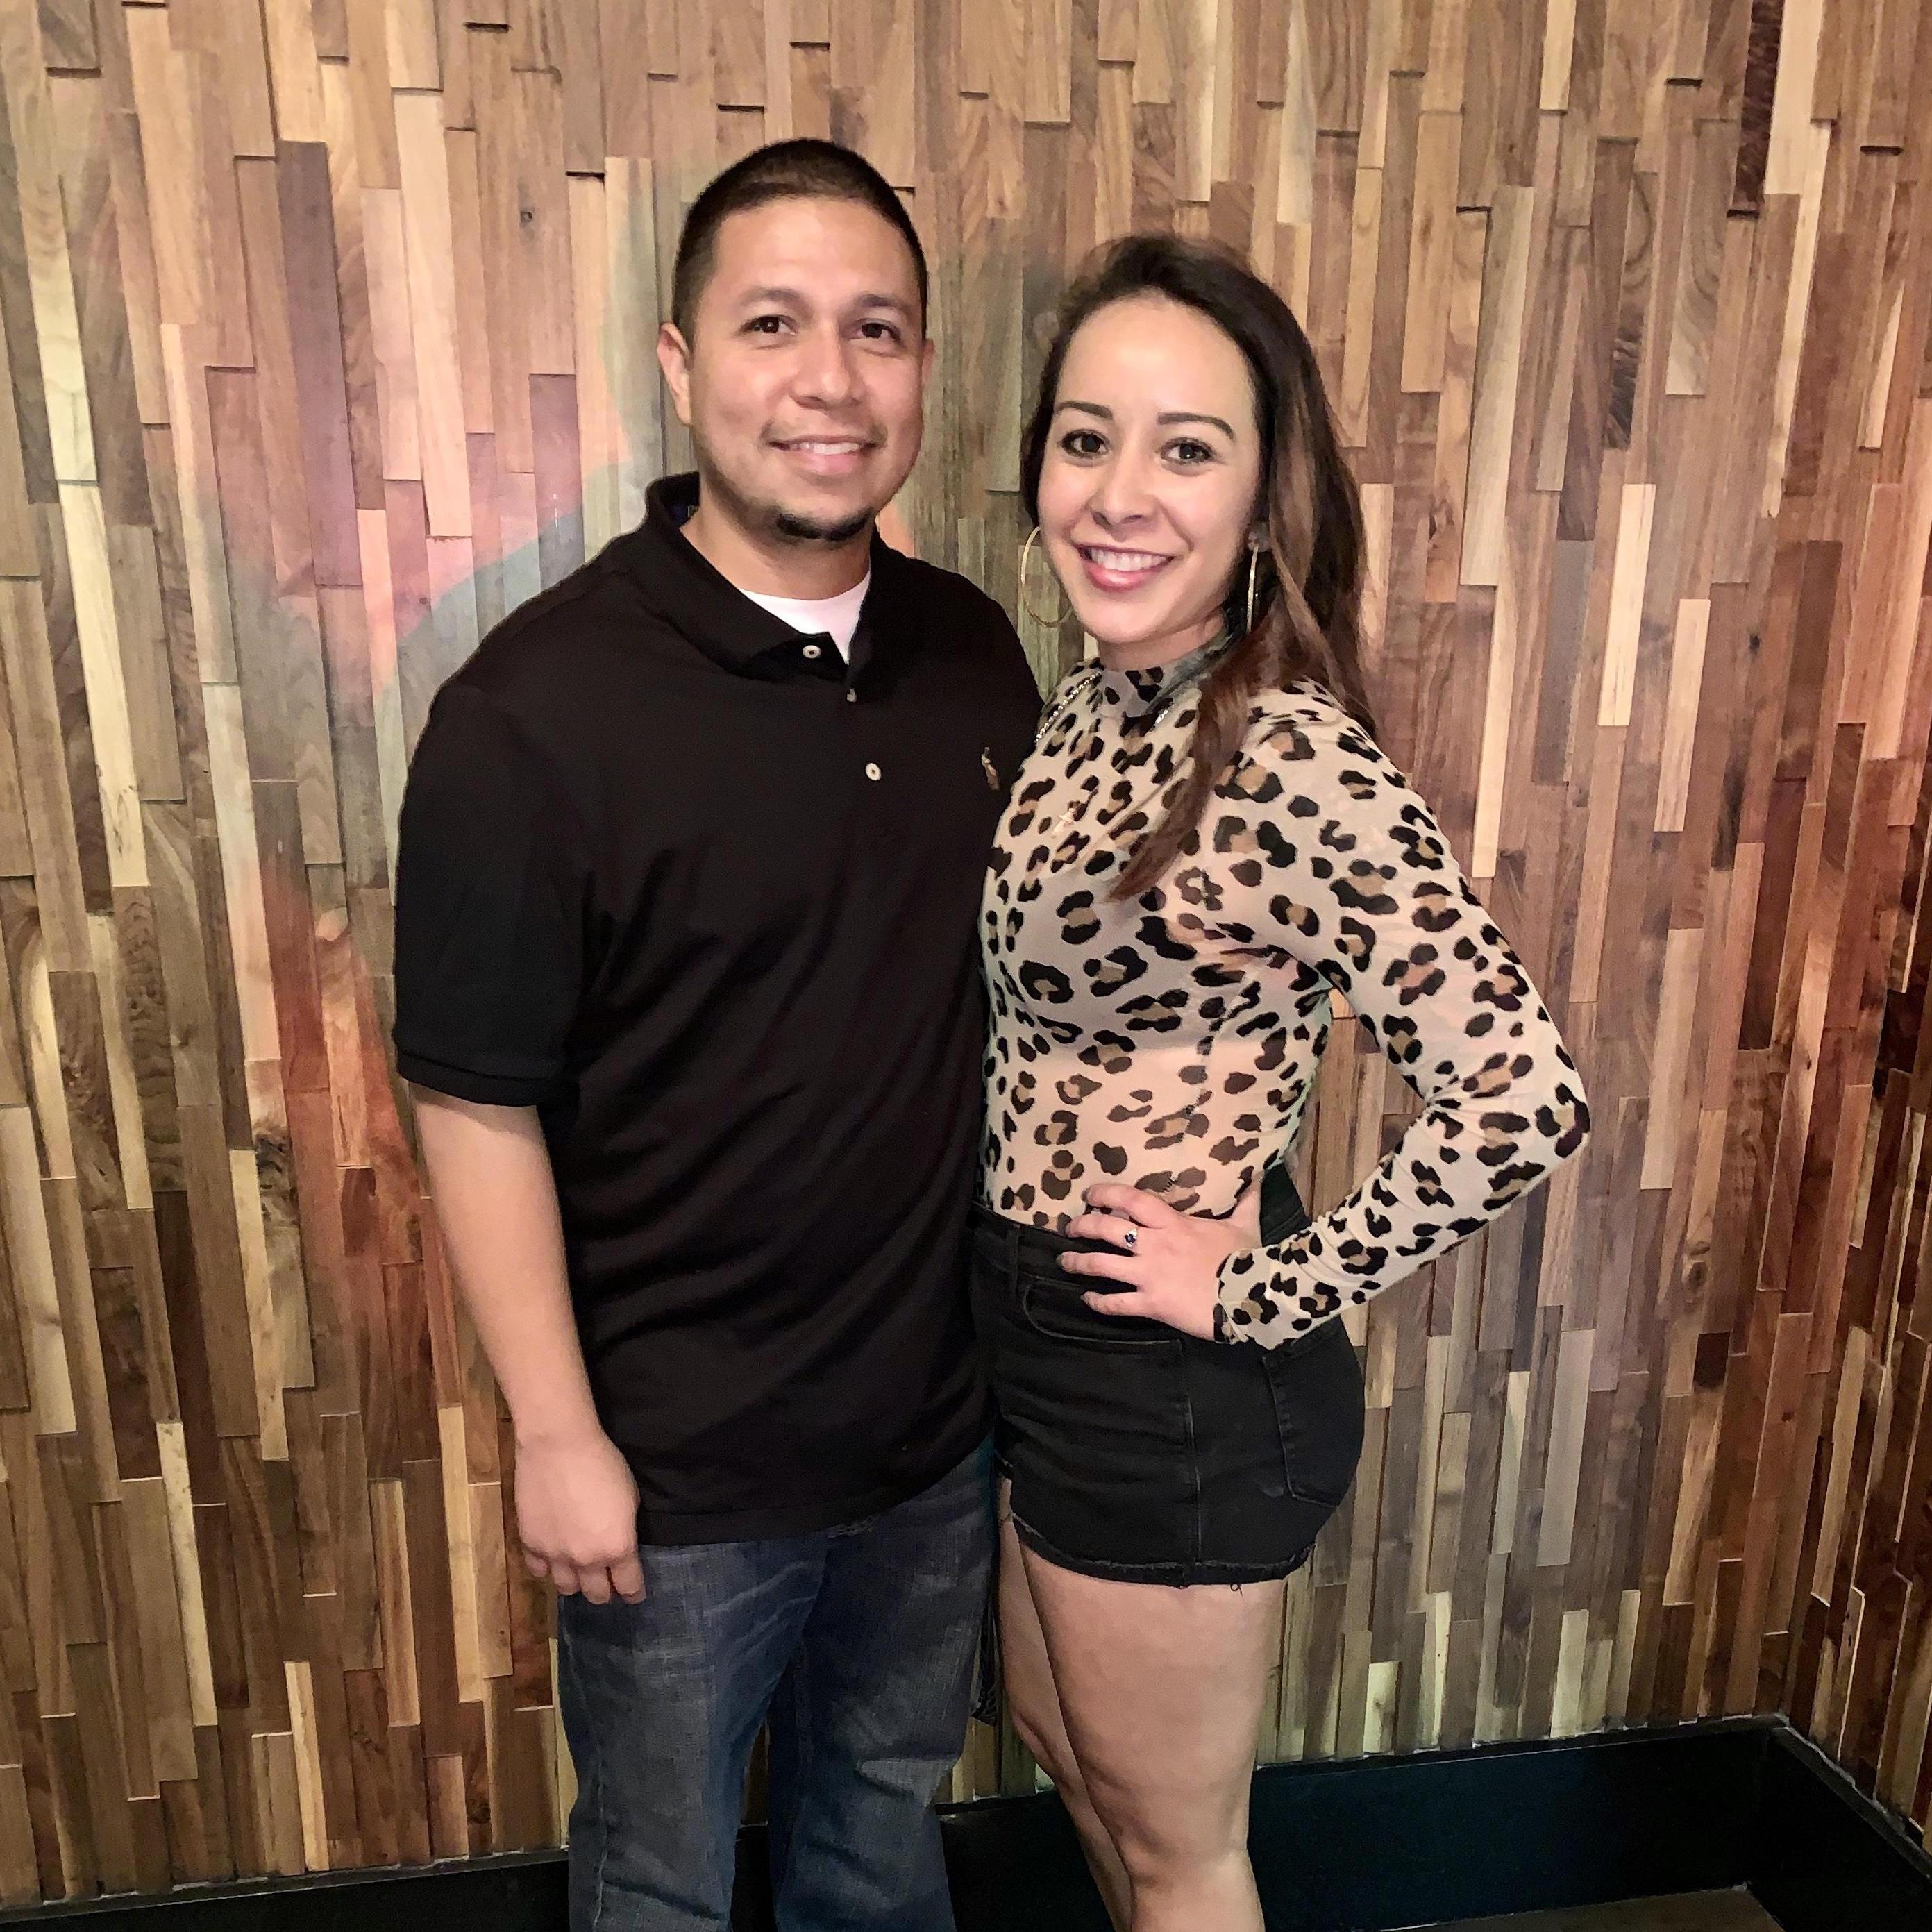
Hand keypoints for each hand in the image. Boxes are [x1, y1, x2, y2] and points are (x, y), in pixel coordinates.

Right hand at [512, 1424, 646, 1603]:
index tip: (634, 1594)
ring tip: (579, 1571)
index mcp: (617, 1548)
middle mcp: (587, 1560)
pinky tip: (553, 1556)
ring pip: (566, 1588)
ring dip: (576, 1582)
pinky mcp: (530, 1544)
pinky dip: (547, 1567)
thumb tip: (619, 1544)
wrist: (559, 1445)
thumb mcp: (630, 1496)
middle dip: (605, 1591)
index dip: (634, 1593)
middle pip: (597, 1595)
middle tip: (607, 1582)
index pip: (629, 1587)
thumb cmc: (603, 1463)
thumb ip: (625, 1529)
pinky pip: (539, 1570)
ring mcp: (555, 1555)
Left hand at [1058, 1181, 1263, 1339]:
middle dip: (1082, 1225)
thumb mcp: (1245, 1225)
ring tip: (1063, 1262)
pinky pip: (1116, 1303)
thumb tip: (1258, 1177)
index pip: (1131, 1199)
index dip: (1106, 1194)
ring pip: (1101, 1265)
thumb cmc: (1247, 1259)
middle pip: (1106, 1229)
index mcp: (1173, 1223)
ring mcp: (1149, 1274)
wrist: (1253, 1297)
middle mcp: (1154, 1244)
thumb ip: (1245, 1201)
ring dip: (1078, 1263)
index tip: (1090, 1195)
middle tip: (1069, 1227)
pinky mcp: (1151, 1303)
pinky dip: (1098, 1301)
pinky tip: (1087, 1299)